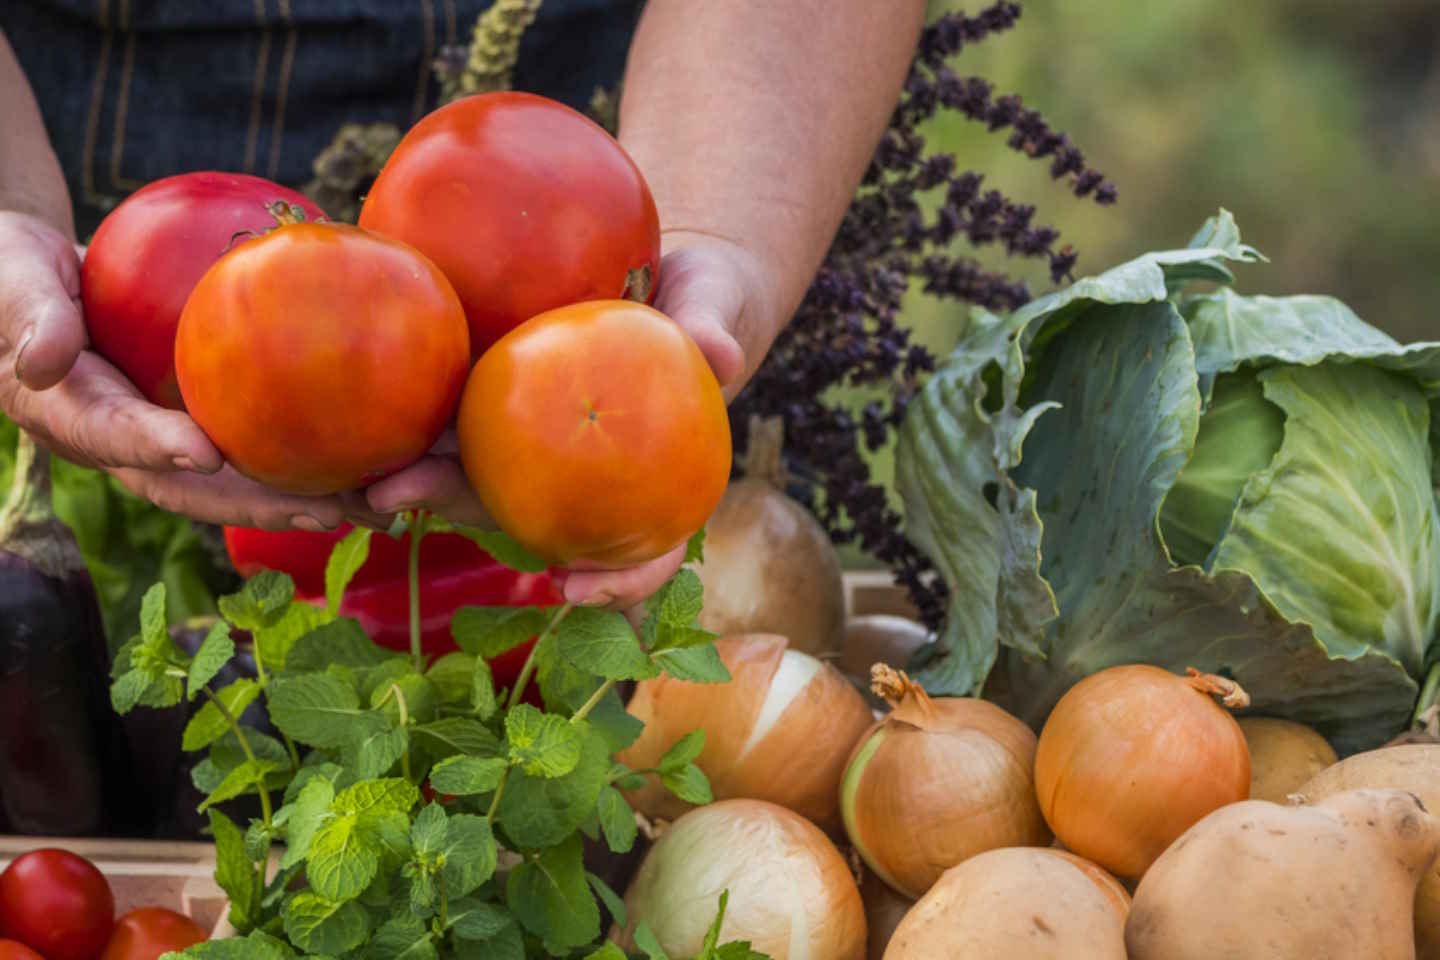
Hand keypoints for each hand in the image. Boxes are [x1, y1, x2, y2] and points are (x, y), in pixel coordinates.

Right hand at [0, 211, 348, 529]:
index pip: (118, 437)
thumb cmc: (17, 272)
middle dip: (258, 504)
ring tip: (369, 508)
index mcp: (74, 416)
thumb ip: (34, 316)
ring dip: (297, 497)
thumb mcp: (14, 279)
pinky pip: (253, 443)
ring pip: (235, 480)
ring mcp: (163, 438)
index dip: (157, 448)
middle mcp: (124, 442)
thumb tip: (42, 361)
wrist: (36, 280)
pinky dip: (305, 455)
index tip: (204, 453)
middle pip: (195, 487)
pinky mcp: (196, 422)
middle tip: (323, 513)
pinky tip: (370, 453)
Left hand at [364, 231, 770, 606]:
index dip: (611, 577)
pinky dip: (402, 423)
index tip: (571, 589)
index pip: (639, 546)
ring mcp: (526, 444)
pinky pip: (445, 415)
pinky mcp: (490, 402)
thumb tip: (718, 352)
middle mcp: (576, 476)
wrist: (660, 276)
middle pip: (519, 512)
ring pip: (466, 474)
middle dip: (455, 513)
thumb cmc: (697, 302)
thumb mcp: (713, 305)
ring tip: (357, 474)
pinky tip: (354, 412)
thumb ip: (714, 326)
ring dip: (409, 480)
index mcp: (642, 480)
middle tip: (394, 500)